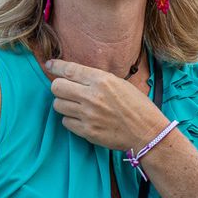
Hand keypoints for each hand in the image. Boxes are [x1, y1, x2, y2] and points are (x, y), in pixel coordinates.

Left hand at [44, 58, 168, 151]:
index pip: (69, 70)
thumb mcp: (119, 83)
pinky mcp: (87, 131)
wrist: (146, 132)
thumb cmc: (137, 106)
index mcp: (102, 80)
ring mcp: (88, 115)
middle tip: (66, 90)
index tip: (50, 65)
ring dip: (64, 104)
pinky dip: (70, 120)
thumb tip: (74, 74)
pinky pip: (65, 122)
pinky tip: (82, 118)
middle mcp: (92, 96)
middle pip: (57, 87)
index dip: (55, 66)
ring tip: (76, 105)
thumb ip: (96, 79)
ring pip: (58, 105)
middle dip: (59, 87)